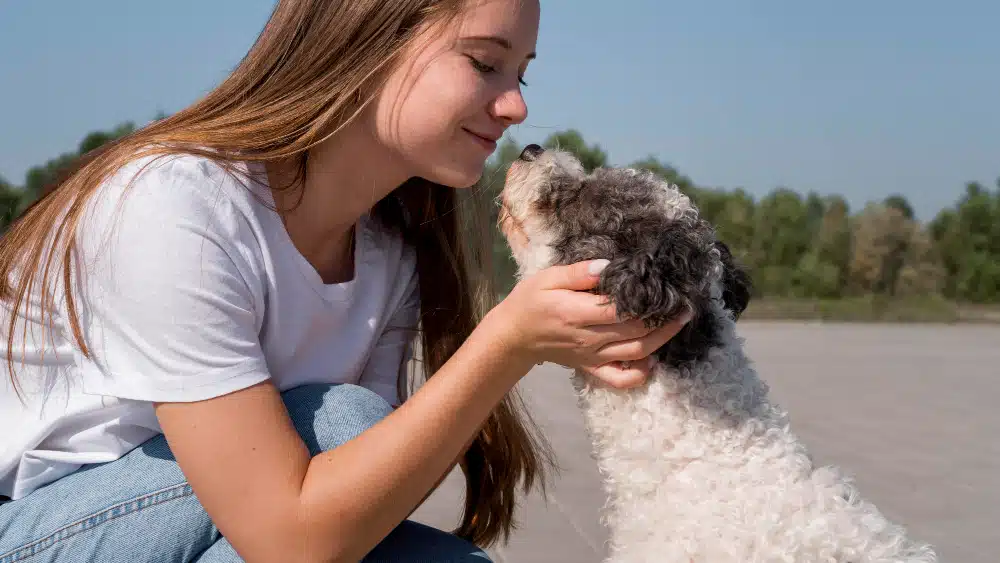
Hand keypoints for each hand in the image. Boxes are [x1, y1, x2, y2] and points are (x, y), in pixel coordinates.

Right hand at [484, 259, 691, 386]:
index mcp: (577, 313)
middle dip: (665, 319)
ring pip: (636, 353)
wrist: (514, 336)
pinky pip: (620, 379)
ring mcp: (592, 356)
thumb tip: (608, 267)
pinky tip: (653, 359)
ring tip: (679, 322)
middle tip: (684, 303)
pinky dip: (640, 374)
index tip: (669, 287)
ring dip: (663, 340)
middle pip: (637, 332)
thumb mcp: (548, 278)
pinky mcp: (592, 368)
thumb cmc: (530, 301)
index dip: (649, 300)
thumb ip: (579, 272)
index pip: (622, 309)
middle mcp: (589, 338)